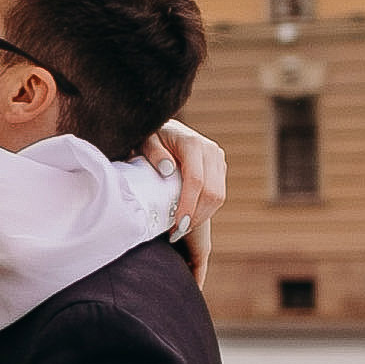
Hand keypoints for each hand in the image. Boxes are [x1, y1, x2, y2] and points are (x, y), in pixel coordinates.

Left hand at [144, 119, 223, 285]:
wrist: (165, 129)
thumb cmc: (150, 137)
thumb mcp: (145, 141)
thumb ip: (154, 152)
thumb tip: (167, 170)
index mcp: (192, 144)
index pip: (196, 180)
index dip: (188, 205)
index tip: (177, 226)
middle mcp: (210, 150)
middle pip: (212, 192)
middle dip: (196, 217)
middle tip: (176, 234)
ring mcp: (218, 159)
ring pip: (218, 196)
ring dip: (202, 217)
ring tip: (181, 230)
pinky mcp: (219, 168)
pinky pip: (218, 194)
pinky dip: (205, 211)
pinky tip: (189, 219)